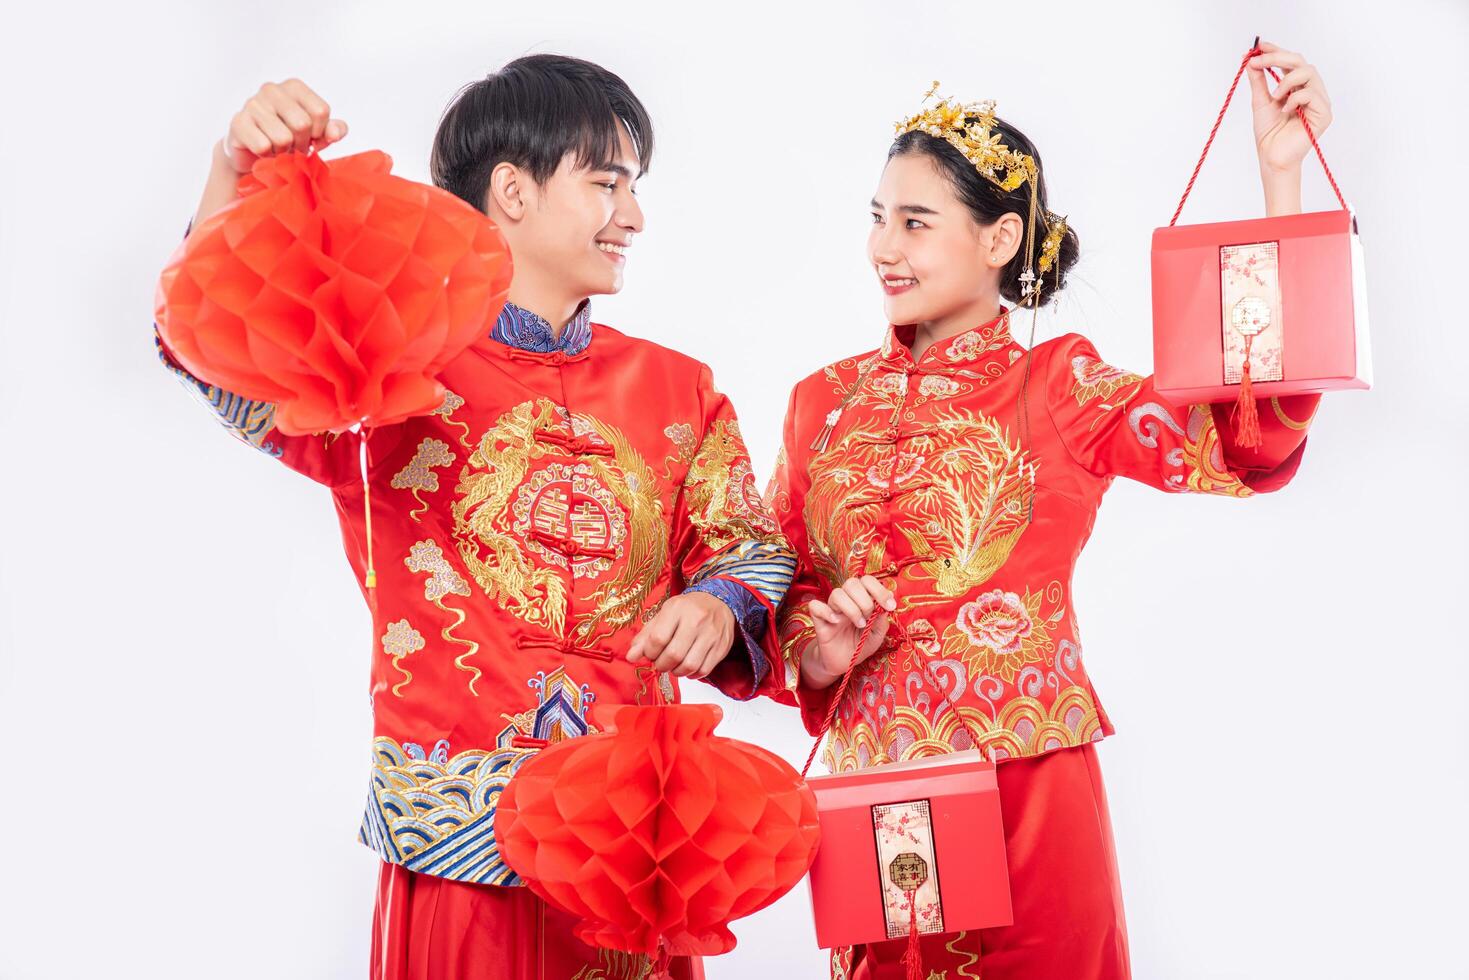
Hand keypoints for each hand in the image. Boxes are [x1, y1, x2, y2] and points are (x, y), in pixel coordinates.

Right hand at [220, 79, 348, 174]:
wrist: (255, 153)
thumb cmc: (290, 138)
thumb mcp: (317, 133)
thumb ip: (333, 130)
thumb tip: (335, 133)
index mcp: (294, 87)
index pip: (321, 111)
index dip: (320, 132)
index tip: (311, 137)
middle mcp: (272, 89)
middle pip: (302, 124)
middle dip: (301, 143)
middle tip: (293, 146)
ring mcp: (252, 104)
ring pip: (282, 138)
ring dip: (283, 151)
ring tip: (278, 148)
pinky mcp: (238, 122)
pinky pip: (263, 146)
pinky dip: (267, 156)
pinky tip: (263, 150)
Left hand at [627, 592, 735, 678]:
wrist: (719, 601)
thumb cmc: (687, 609)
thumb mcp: (664, 615)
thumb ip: (646, 636)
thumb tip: (631, 657)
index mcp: (677, 609)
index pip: (658, 639)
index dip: (650, 653)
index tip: (650, 654)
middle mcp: (696, 620)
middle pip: (673, 655)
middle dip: (662, 665)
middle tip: (661, 663)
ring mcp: (711, 634)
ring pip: (689, 665)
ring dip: (676, 672)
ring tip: (674, 665)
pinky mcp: (722, 647)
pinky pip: (704, 670)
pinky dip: (692, 674)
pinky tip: (687, 667)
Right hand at [803, 576, 896, 688]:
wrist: (843, 663)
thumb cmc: (860, 645)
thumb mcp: (877, 635)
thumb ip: (881, 621)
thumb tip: (885, 606)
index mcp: (861, 599)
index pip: (867, 581)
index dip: (880, 589)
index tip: (890, 606)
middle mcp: (846, 600)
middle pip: (852, 583)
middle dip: (865, 600)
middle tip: (869, 617)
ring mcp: (832, 609)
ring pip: (837, 594)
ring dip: (852, 609)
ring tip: (859, 625)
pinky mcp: (819, 620)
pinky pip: (815, 606)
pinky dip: (826, 612)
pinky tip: (836, 622)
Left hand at [1248, 41, 1332, 176]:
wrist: (1272, 157)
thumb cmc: (1268, 133)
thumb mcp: (1260, 102)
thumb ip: (1259, 81)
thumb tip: (1252, 61)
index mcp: (1297, 88)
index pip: (1291, 63)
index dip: (1277, 51)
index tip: (1260, 45)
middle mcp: (1311, 91)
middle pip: (1301, 62)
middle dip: (1278, 58)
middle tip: (1259, 60)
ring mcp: (1319, 102)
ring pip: (1309, 73)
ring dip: (1287, 80)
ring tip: (1274, 95)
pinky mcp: (1324, 114)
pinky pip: (1312, 94)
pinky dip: (1295, 98)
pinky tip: (1285, 109)